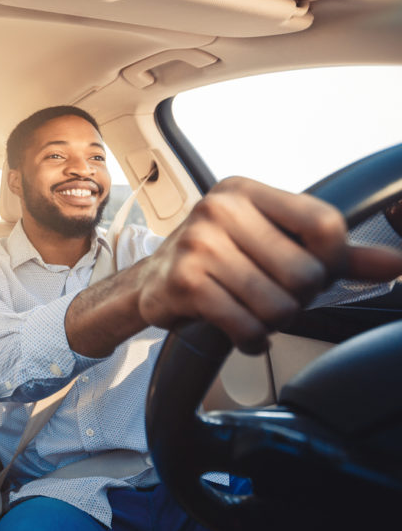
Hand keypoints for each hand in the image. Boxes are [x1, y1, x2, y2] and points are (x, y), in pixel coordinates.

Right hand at [134, 177, 401, 353]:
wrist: (152, 282)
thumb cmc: (218, 259)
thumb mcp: (270, 242)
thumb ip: (333, 254)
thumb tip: (394, 263)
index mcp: (245, 191)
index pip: (324, 224)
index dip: (332, 262)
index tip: (315, 273)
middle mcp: (219, 209)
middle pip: (305, 274)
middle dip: (297, 299)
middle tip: (272, 295)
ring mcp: (198, 244)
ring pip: (278, 306)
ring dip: (273, 322)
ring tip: (253, 312)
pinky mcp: (185, 282)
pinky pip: (247, 325)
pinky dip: (251, 340)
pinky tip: (240, 330)